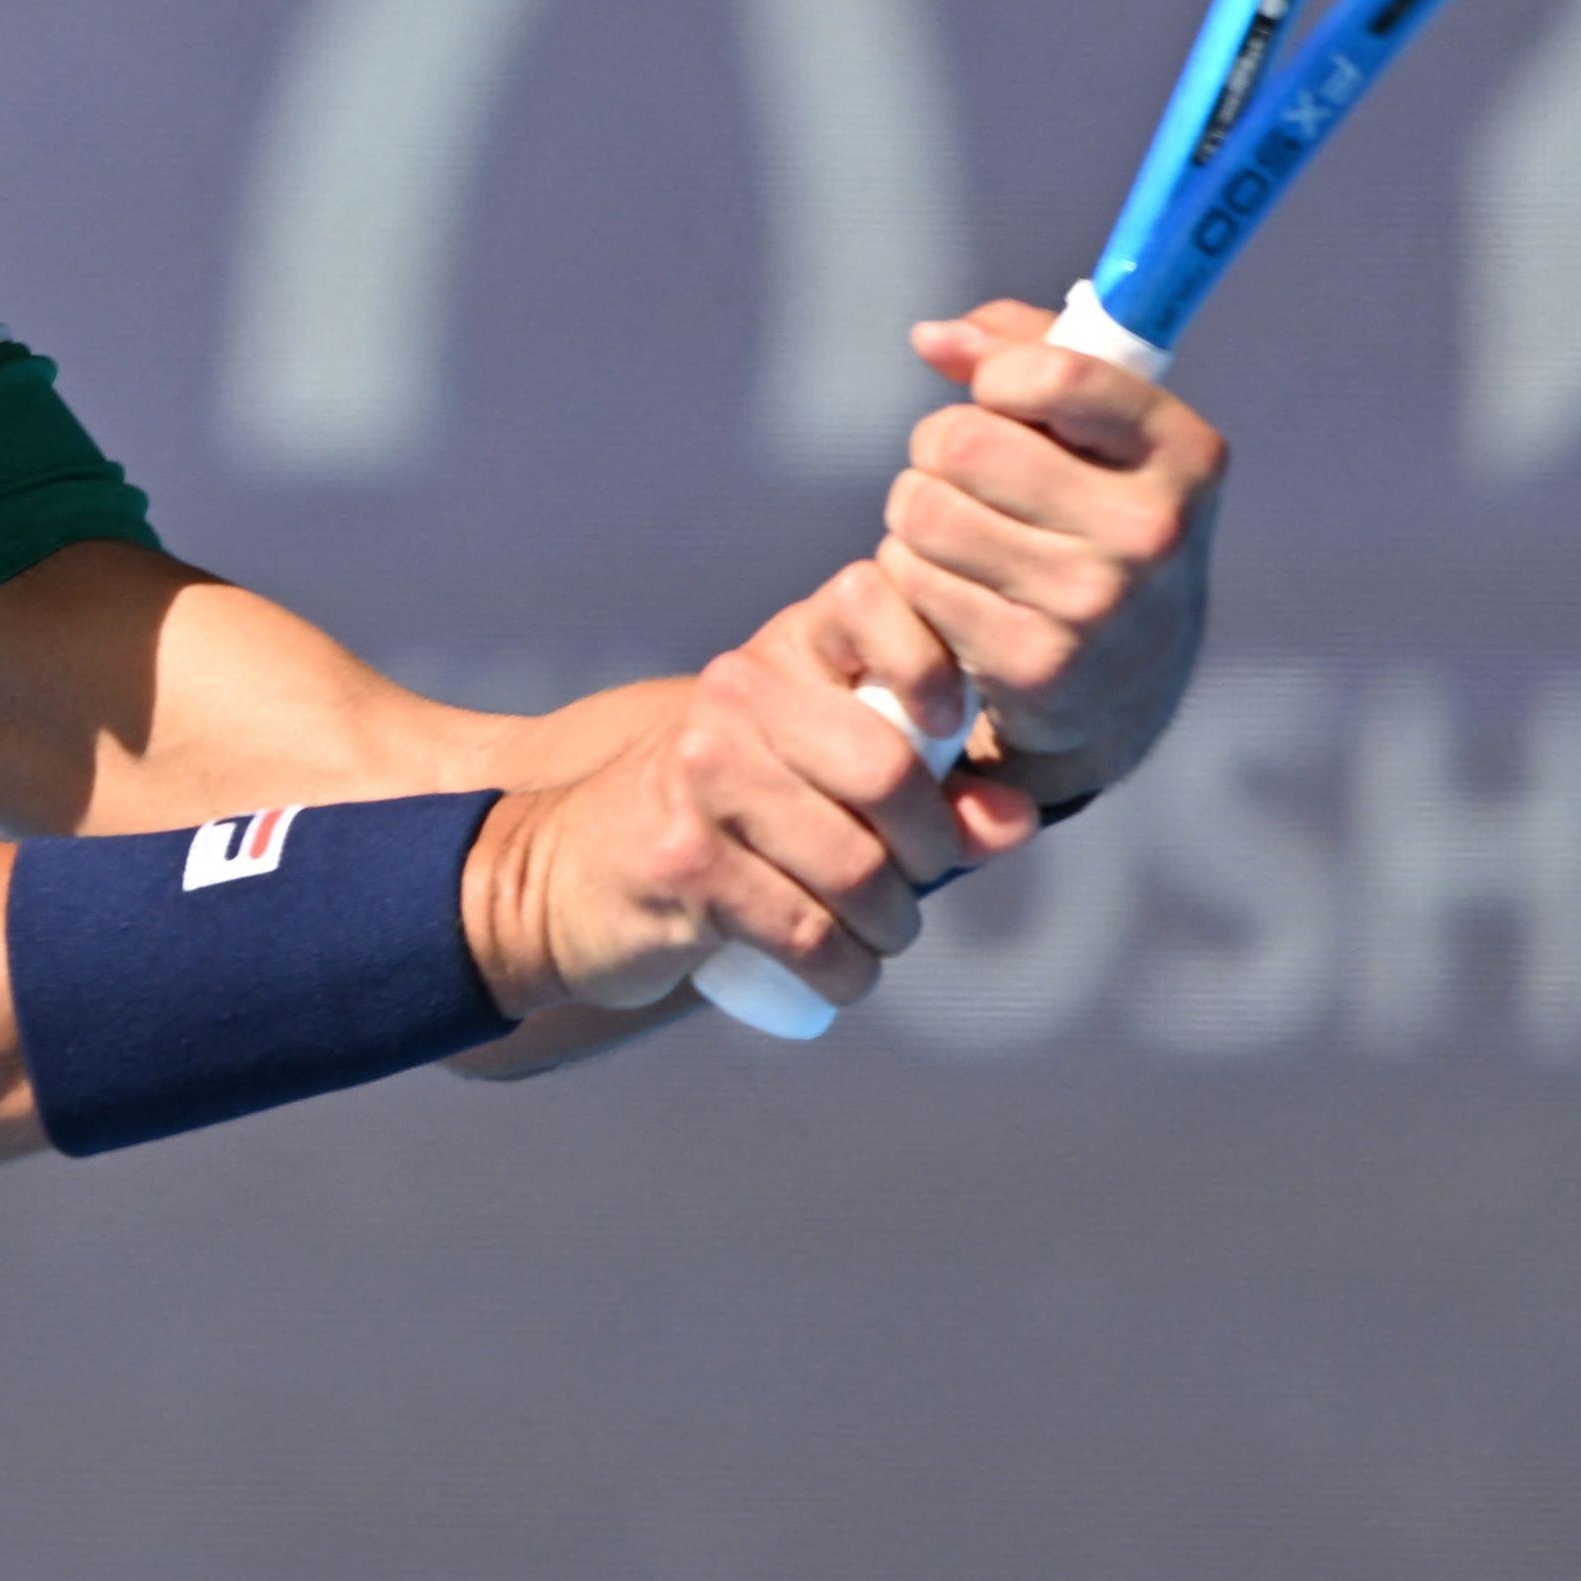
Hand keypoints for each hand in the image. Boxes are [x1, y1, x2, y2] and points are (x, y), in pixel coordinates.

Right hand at [461, 569, 1038, 1021]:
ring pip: (857, 869)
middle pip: (889, 769)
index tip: (950, 727)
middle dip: (930, 852)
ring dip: (889, 929)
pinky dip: (845, 973)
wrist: (562, 878)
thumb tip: (1018, 817)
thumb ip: (927, 793)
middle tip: (916, 887)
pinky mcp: (683, 865)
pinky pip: (810, 933)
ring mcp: (701, 779)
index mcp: (777, 657)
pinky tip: (839, 977)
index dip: (936, 664)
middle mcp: (735, 699)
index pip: (870, 603)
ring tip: (873, 938)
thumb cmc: (719, 829)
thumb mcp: (818, 786)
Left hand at [879, 299, 1226, 806]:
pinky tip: (960, 591)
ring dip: (917, 515)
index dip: (999, 375)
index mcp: (1184, 454)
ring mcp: (1095, 604)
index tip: (999, 396)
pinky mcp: (1035, 664)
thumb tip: (932, 339)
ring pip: (922, 510)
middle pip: (960, 442)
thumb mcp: (1100, 429)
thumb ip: (1023, 351)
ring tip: (963, 534)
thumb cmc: (1099, 523)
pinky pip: (911, 581)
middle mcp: (1151, 530)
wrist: (1126, 684)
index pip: (1057, 371)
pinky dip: (912, 577)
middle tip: (965, 476)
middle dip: (939, 449)